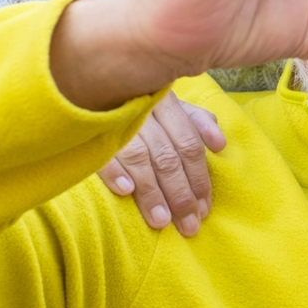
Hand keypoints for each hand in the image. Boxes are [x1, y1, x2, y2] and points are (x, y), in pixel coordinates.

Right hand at [99, 92, 225, 236]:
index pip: (189, 146)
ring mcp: (115, 121)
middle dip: (180, 194)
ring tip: (162, 221)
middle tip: (188, 226)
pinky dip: (115, 171)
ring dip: (152, 192)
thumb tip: (219, 145)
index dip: (199, 179)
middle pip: (167, 157)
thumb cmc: (141, 104)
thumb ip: (197, 123)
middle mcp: (143, 111)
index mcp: (167, 103)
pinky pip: (103, 152)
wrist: (92, 82)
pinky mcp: (89, 131)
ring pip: (140, 159)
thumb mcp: (171, 107)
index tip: (204, 210)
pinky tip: (126, 192)